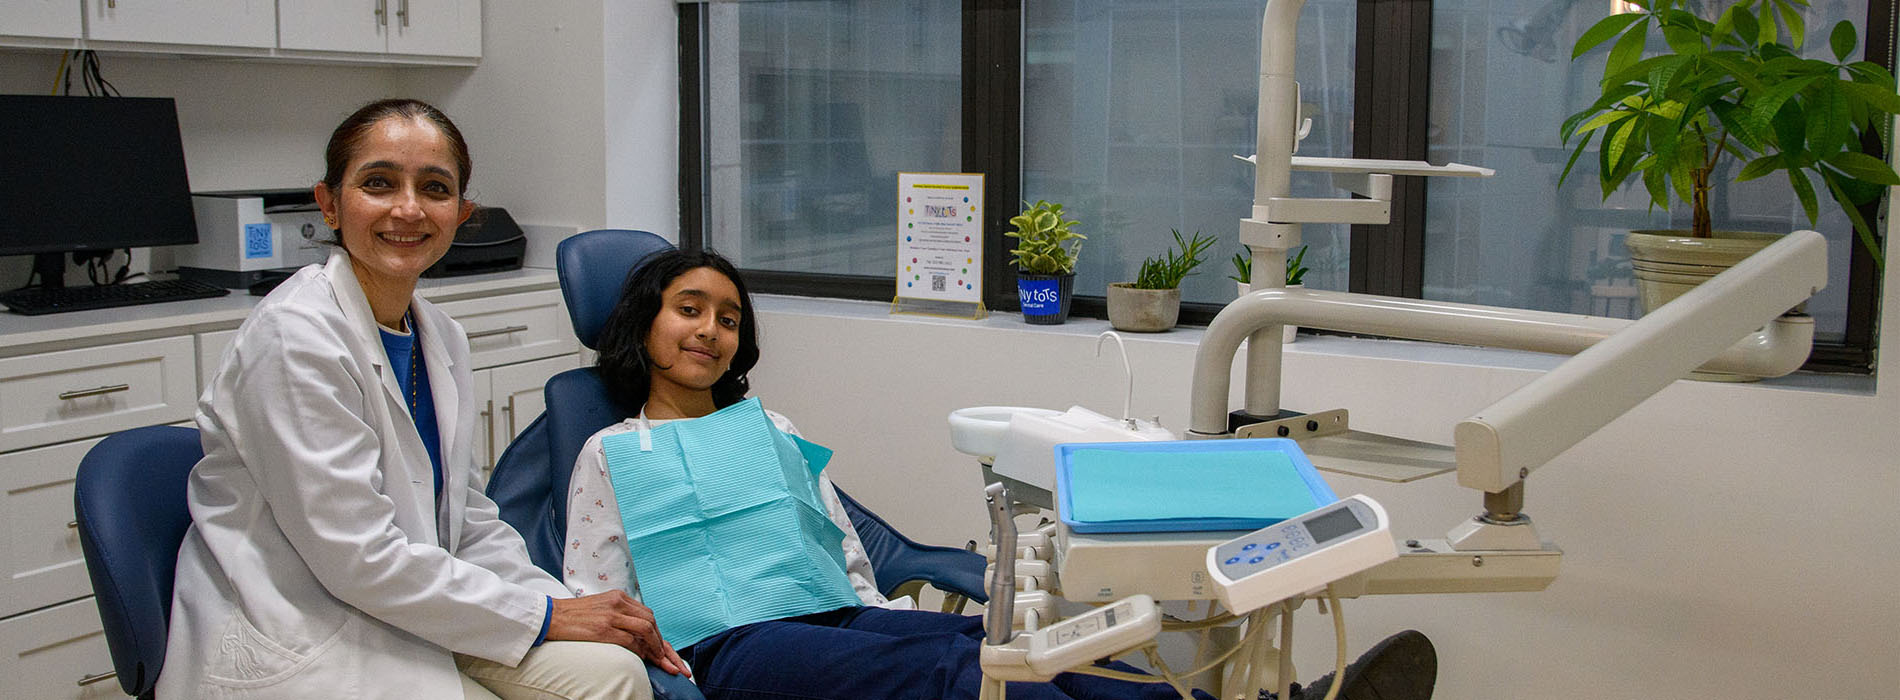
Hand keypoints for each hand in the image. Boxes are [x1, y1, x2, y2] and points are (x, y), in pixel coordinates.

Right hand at [547, 591, 689, 676]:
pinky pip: (630, 641)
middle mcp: (617, 603)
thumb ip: (619, 614)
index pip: (647, 614)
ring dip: (655, 646)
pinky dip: (639, 651)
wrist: (550, 616)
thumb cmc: (574, 615)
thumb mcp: (600, 606)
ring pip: (645, 629)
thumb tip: (636, 632)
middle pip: (651, 621)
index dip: (658, 633)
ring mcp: (611, 616)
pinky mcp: (603, 629)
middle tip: (667, 658)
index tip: (664, 648)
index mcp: (618, 596)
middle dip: (661, 642)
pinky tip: (641, 658)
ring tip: (658, 660)